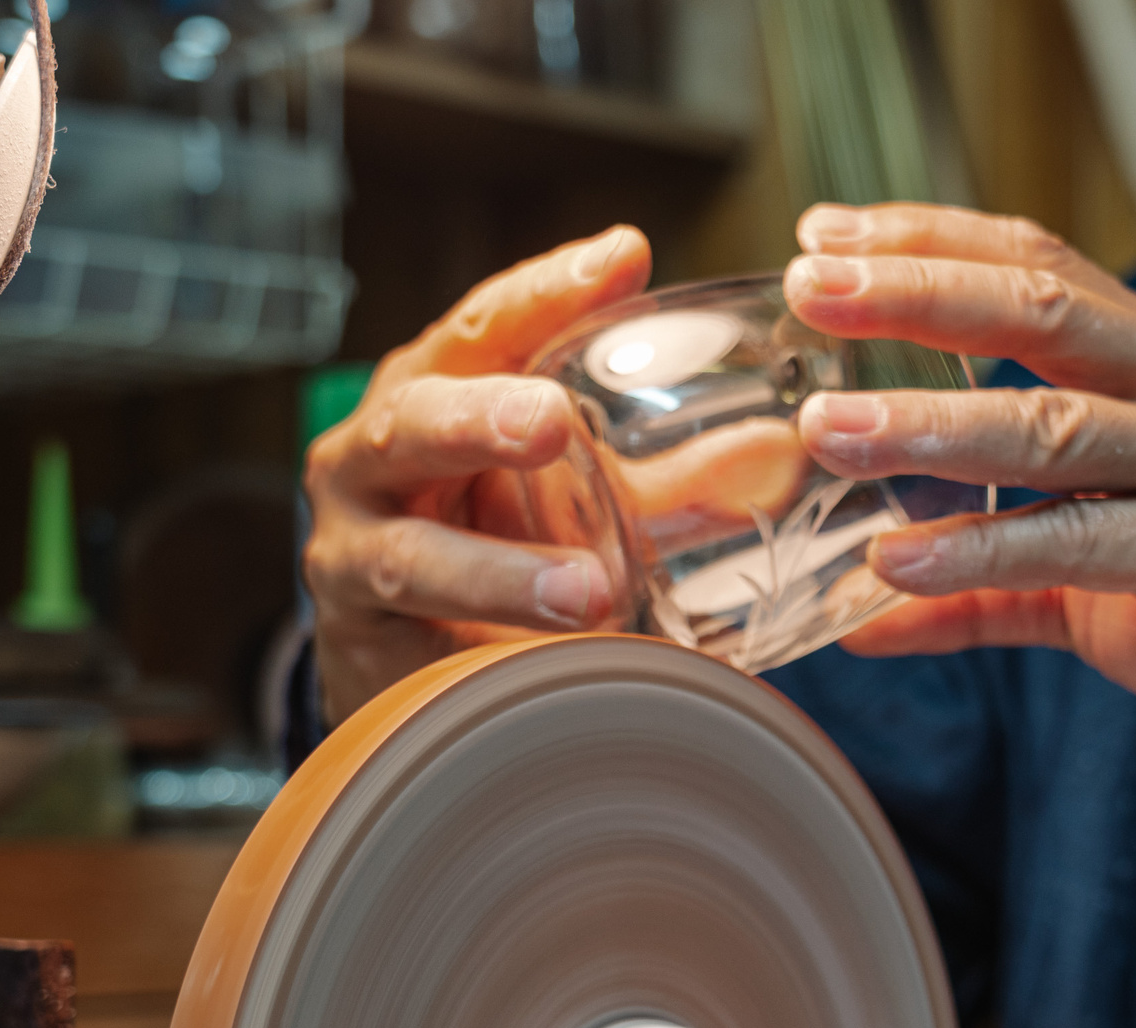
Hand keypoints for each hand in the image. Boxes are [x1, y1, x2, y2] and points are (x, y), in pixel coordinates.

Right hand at [302, 227, 652, 725]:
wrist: (403, 657)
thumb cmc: (491, 544)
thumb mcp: (583, 501)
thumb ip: (672, 484)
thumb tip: (783, 459)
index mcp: (437, 387)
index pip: (488, 324)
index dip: (547, 291)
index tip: (624, 257)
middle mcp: (378, 451)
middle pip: (420, 418)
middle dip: (484, 419)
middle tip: (552, 423)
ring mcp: (352, 544)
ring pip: (412, 552)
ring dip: (503, 572)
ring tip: (589, 590)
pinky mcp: (355, 631)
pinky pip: (415, 642)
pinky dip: (481, 647)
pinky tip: (538, 661)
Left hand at [782, 203, 1135, 859]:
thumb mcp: (1103, 575)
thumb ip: (984, 583)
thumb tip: (860, 611)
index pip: (1039, 264)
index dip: (930, 240)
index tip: (826, 232)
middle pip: (1042, 309)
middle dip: (916, 292)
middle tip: (810, 286)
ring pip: (1054, 425)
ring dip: (928, 421)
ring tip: (827, 429)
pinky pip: (1080, 542)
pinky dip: (980, 550)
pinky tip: (899, 559)